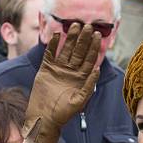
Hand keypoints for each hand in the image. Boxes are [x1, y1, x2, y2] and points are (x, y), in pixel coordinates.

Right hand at [22, 23, 100, 142]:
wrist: (45, 117)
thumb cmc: (64, 113)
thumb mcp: (79, 101)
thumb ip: (88, 86)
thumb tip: (97, 69)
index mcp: (81, 79)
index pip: (89, 59)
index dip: (93, 47)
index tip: (96, 35)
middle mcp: (71, 72)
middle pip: (78, 52)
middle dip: (83, 39)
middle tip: (86, 25)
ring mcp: (58, 70)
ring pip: (65, 50)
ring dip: (70, 38)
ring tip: (74, 26)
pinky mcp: (46, 69)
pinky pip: (50, 54)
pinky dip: (54, 45)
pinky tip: (57, 35)